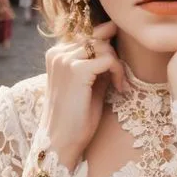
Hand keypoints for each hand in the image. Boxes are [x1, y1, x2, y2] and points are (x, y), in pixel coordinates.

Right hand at [41, 21, 124, 169]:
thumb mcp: (88, 81)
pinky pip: (108, 59)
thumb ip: (97, 62)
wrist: (60, 142)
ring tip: (118, 83)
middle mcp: (58, 53)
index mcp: (57, 53)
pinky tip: (118, 88)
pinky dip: (118, 71)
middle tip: (118, 78)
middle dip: (113, 55)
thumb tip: (114, 42)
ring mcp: (65, 60)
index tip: (114, 66)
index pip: (89, 34)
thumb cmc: (75, 116)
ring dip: (116, 64)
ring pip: (104, 46)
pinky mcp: (77, 70)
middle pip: (98, 38)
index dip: (106, 44)